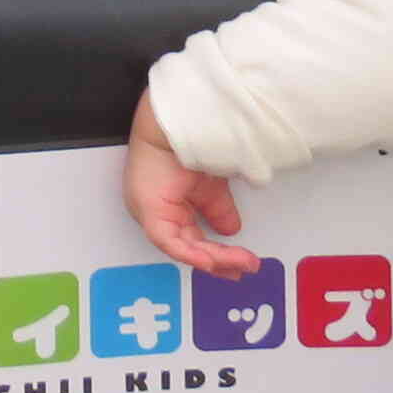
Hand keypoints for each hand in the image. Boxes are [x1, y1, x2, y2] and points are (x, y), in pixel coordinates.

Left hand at [125, 91, 258, 279]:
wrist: (175, 126)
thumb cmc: (185, 146)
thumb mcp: (210, 187)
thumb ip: (218, 210)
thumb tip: (231, 229)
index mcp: (169, 206)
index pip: (193, 239)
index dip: (217, 254)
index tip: (239, 263)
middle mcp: (158, 211)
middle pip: (191, 247)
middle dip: (221, 261)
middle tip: (244, 266)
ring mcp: (150, 213)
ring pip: (184, 248)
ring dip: (214, 259)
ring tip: (238, 263)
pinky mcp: (148, 211)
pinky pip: (169, 242)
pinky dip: (191, 254)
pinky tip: (210, 261)